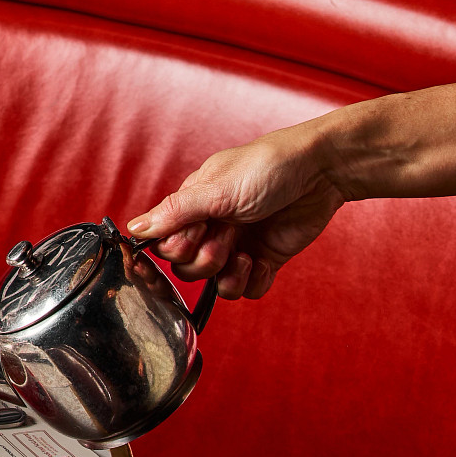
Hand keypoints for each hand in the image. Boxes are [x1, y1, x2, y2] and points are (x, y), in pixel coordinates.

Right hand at [124, 126, 350, 299]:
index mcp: (193, 207)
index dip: (178, 247)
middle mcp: (211, 228)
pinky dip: (253, 282)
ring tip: (245, 254)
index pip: (165, 244)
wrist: (321, 173)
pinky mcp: (265, 259)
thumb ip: (174, 213)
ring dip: (228, 275)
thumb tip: (134, 228)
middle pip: (187, 268)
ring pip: (215, 283)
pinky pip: (248, 288)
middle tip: (227, 237)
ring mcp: (238, 246)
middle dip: (205, 260)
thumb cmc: (265, 168)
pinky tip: (262, 263)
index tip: (198, 231)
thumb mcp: (214, 189)